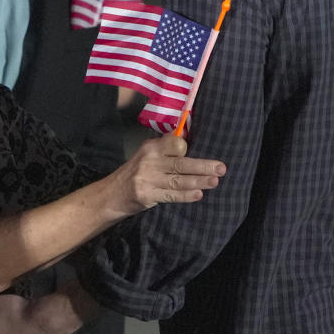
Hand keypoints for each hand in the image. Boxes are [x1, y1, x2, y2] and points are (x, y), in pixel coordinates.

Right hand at [110, 135, 224, 212]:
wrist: (112, 194)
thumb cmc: (136, 172)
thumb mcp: (146, 154)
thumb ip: (166, 148)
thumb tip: (188, 138)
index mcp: (151, 147)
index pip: (174, 143)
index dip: (186, 148)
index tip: (199, 149)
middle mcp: (150, 161)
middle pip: (180, 163)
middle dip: (203, 166)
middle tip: (221, 168)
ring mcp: (148, 179)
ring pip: (179, 180)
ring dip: (199, 181)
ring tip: (215, 181)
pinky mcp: (147, 195)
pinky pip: (171, 195)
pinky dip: (185, 195)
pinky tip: (198, 194)